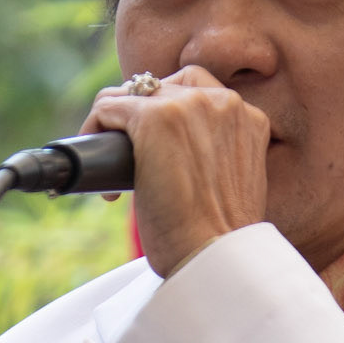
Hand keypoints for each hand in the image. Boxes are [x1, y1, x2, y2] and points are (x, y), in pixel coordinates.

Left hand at [84, 67, 270, 277]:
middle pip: (162, 87)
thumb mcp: (233, 183)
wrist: (215, 255)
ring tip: (112, 169)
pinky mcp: (154, 118)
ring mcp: (188, 106)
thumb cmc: (221, 235)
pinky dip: (94, 131)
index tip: (160, 153)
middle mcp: (223, 101)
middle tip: (134, 162)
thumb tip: (181, 157)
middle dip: (141, 120)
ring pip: (132, 92)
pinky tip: (100, 172)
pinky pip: (108, 107)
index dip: (169, 116)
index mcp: (248, 117)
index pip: (197, 92)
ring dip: (116, 125)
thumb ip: (219, 155)